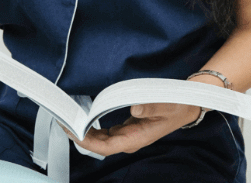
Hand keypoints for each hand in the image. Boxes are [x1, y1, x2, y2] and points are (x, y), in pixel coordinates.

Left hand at [57, 103, 201, 155]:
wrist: (187, 106)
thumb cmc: (176, 106)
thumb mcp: (166, 104)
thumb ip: (150, 107)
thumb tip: (134, 108)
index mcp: (136, 138)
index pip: (104, 147)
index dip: (86, 141)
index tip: (72, 131)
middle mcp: (129, 139)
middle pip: (99, 145)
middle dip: (80, 136)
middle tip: (63, 121)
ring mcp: (128, 134)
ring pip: (101, 139)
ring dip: (85, 132)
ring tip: (69, 120)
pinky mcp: (128, 128)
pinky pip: (106, 132)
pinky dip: (94, 126)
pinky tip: (85, 119)